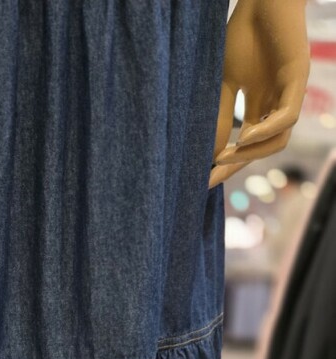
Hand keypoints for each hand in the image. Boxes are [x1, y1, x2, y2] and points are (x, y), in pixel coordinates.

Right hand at [209, 0, 309, 189]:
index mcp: (259, 105)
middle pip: (262, 148)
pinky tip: (246, 136)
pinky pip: (287, 116)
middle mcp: (276, 103)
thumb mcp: (224, 82)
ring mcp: (289, 93)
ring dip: (253, 152)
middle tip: (212, 176)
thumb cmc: (244, 35)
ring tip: (228, 154)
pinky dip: (267, 130)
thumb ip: (220, 115)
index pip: (245, 144)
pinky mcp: (298, 79)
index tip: (203, 181)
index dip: (226, 164)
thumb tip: (210, 153)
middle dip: (237, 165)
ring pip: (278, 139)